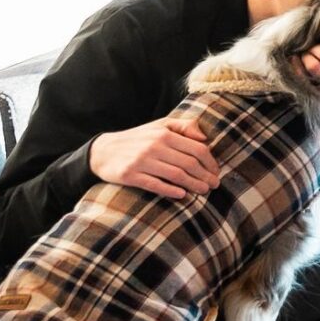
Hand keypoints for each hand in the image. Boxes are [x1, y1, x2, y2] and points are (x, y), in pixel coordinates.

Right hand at [89, 116, 218, 200]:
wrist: (102, 151)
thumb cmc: (138, 139)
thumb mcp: (160, 126)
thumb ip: (184, 126)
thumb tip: (205, 137)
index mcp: (165, 134)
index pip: (197, 149)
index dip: (211, 162)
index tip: (216, 172)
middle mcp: (154, 146)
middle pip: (189, 164)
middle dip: (205, 176)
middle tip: (215, 185)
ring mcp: (141, 161)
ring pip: (176, 175)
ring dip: (194, 185)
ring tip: (204, 191)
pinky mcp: (130, 175)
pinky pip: (155, 184)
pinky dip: (171, 190)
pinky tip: (182, 195)